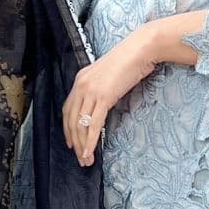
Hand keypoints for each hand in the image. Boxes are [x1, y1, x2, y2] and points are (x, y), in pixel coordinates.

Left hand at [61, 29, 158, 165]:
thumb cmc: (129, 61)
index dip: (67, 128)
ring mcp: (91, 90)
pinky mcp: (103, 96)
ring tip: (86, 159)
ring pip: (80, 125)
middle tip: (79, 157)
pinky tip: (90, 151)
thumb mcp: (108, 76)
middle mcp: (81, 85)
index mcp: (81, 79)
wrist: (140, 49)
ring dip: (82, 145)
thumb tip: (101, 104)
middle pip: (71, 120)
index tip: (71, 142)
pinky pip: (93, 124)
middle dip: (74, 142)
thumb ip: (101, 89)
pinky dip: (90, 140)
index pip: (68, 109)